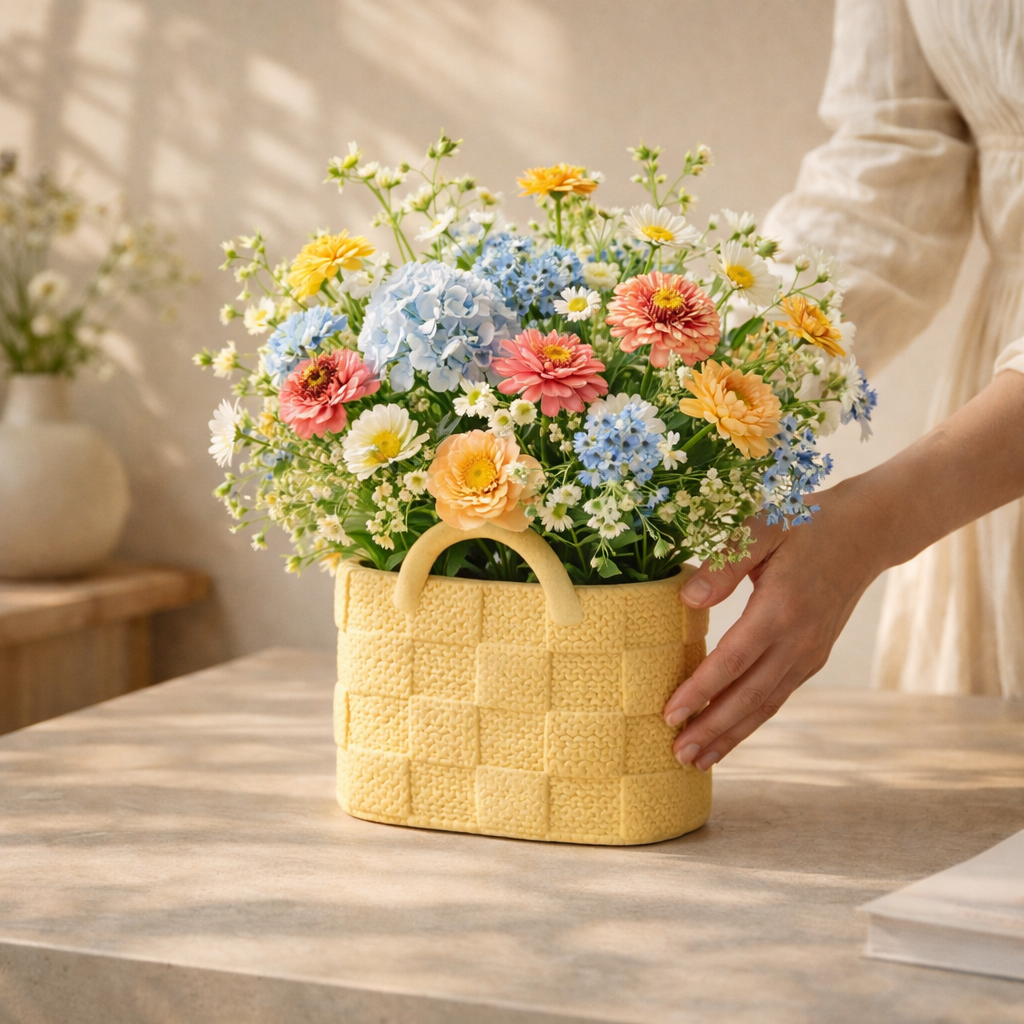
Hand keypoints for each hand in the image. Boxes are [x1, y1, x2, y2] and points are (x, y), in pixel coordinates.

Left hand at [663, 477, 888, 769]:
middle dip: (711, 729)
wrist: (865, 532)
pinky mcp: (812, 657)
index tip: (668, 714)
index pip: (732, 661)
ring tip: (695, 761)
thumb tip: (687, 599)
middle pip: (748, 697)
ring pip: (764, 705)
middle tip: (676, 755)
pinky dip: (751, 721)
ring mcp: (809, 654)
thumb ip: (725, 561)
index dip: (699, 691)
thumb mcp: (763, 527)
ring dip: (730, 735)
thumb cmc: (804, 523)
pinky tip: (728, 735)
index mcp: (781, 610)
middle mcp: (798, 641)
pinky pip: (776, 696)